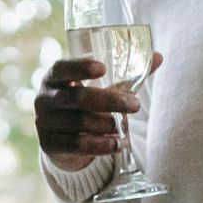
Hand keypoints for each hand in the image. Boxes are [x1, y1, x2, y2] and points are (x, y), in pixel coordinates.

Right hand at [33, 53, 162, 171]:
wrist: (63, 138)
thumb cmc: (84, 105)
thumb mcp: (101, 88)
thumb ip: (127, 75)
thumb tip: (158, 57)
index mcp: (54, 77)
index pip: (62, 68)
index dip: (80, 67)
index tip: (103, 68)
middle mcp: (44, 98)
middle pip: (77, 97)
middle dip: (109, 101)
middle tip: (136, 105)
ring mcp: (44, 122)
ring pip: (79, 123)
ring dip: (107, 125)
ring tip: (123, 127)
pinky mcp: (49, 145)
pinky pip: (77, 145)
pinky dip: (100, 145)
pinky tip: (117, 144)